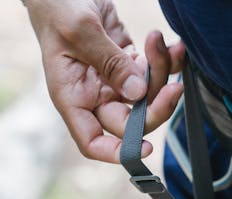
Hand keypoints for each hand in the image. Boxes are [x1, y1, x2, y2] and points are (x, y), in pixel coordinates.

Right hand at [25, 0, 184, 161]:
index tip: (145, 149)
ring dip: (162, 73)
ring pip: (146, 94)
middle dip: (155, 106)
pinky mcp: (126, 61)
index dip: (117, 152)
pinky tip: (170, 45)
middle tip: (174, 87)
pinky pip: (152, 71)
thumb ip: (110, 63)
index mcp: (72, 96)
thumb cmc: (57, 6)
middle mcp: (92, 94)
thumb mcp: (80, 31)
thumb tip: (138, 93)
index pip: (92, 141)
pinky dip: (166, 61)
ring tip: (160, 41)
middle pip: (130, 121)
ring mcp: (111, 79)